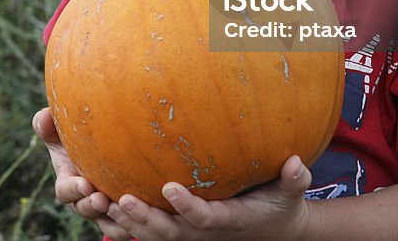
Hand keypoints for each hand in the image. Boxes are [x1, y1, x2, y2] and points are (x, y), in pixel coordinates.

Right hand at [32, 107, 132, 239]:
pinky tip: (144, 215)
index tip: (85, 184)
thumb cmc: (79, 140)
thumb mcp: (62, 132)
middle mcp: (84, 200)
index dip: (73, 190)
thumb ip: (49, 125)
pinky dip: (132, 225)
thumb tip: (44, 116)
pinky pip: (125, 228)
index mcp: (69, 182)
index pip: (65, 191)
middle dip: (92, 206)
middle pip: (84, 209)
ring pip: (106, 222)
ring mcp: (104, 211)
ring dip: (114, 218)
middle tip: (102, 199)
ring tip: (123, 207)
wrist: (109, 150)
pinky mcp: (122, 216)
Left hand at [103, 155, 311, 240]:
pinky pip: (147, 232)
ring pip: (152, 236)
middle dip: (145, 218)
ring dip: (127, 222)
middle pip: (169, 234)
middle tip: (123, 198)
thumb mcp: (291, 196)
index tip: (169, 186)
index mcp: (228, 221)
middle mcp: (203, 234)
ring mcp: (189, 235)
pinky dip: (123, 223)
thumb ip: (294, 180)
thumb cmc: (280, 207)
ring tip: (101, 202)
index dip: (187, 207)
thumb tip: (298, 163)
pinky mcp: (179, 231)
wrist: (272, 232)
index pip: (204, 218)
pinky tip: (99, 204)